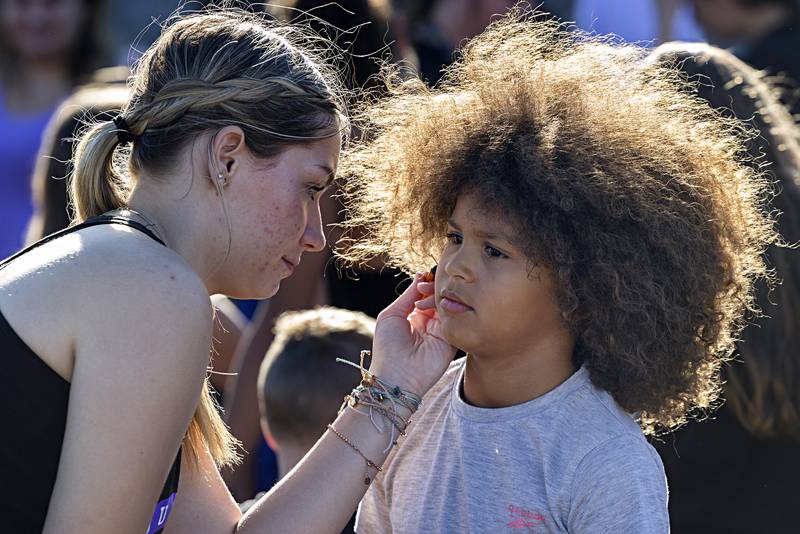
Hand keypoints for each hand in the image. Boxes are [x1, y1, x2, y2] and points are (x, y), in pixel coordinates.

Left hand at [369, 273, 455, 396]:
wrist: (396, 376)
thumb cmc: (387, 347)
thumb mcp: (391, 315)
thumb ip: (408, 295)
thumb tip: (420, 275)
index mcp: (413, 316)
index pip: (425, 294)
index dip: (426, 283)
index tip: (424, 275)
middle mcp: (429, 322)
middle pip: (438, 297)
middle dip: (433, 287)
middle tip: (427, 284)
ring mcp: (441, 331)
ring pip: (447, 305)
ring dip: (440, 297)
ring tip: (429, 296)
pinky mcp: (453, 340)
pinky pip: (456, 319)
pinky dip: (450, 308)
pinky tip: (441, 304)